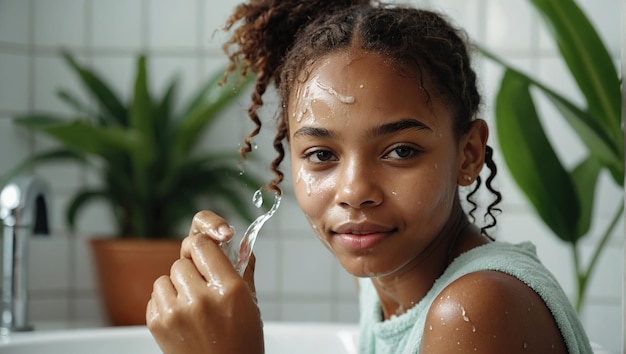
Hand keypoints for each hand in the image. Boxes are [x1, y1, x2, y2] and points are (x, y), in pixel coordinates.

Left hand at [146, 211, 263, 353]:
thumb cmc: (242, 342)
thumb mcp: (251, 302)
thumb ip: (243, 267)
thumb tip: (238, 240)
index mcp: (229, 289)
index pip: (202, 243)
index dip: (204, 243)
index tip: (209, 249)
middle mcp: (201, 299)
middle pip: (182, 261)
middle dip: (192, 270)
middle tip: (205, 288)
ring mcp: (177, 313)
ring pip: (165, 277)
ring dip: (176, 286)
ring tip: (193, 306)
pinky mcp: (158, 325)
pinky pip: (154, 296)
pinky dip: (166, 302)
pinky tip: (183, 318)